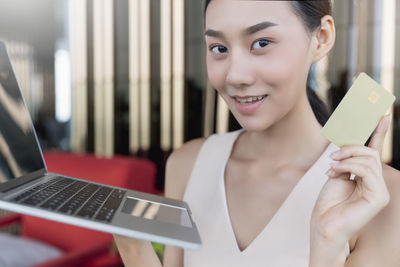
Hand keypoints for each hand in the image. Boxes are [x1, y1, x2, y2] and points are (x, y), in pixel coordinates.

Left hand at [311, 114, 391, 243]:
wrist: (324, 224)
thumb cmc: (329, 202)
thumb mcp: (337, 174)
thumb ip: (346, 160)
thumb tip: (349, 143)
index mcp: (367, 177)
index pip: (376, 151)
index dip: (379, 133)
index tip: (382, 116)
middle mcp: (377, 183)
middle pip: (371, 153)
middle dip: (351, 149)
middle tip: (333, 156)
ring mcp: (380, 191)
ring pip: (369, 159)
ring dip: (347, 159)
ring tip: (331, 166)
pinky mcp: (379, 198)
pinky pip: (367, 171)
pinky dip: (348, 167)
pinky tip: (335, 172)